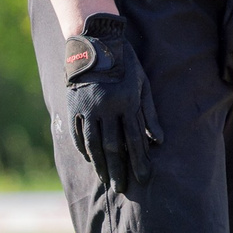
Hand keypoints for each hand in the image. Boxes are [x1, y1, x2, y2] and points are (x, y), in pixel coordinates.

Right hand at [64, 14, 162, 194]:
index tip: (143, 178)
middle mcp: (107, 109)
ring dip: (100, 164)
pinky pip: (78, 133)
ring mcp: (88, 108)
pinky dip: (83, 148)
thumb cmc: (125, 65)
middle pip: (114, 147)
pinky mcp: (73, 106)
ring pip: (94, 144)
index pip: (136, 140)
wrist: (95, 44)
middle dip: (119, 170)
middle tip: (122, 188)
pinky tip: (90, 160)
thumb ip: (150, 114)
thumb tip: (159, 141)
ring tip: (106, 180)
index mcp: (127, 103)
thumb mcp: (143, 85)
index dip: (140, 161)